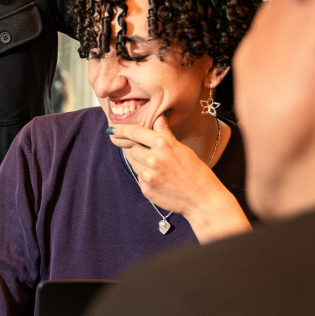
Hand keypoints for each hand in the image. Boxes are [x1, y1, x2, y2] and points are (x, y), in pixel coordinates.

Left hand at [111, 114, 250, 242]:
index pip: (135, 132)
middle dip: (141, 151)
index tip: (112, 129)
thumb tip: (158, 117)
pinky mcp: (146, 189)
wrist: (202, 199)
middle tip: (156, 157)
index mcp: (162, 144)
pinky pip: (139, 178)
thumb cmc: (195, 172)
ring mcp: (148, 175)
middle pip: (133, 149)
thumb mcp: (181, 148)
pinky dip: (146, 178)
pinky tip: (161, 180)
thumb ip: (164, 133)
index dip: (122, 130)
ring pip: (134, 164)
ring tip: (161, 170)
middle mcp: (152, 158)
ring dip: (143, 164)